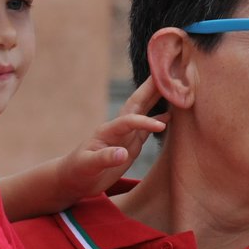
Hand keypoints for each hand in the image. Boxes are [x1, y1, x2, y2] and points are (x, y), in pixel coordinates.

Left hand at [50, 79, 166, 202]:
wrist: (74, 177)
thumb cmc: (78, 171)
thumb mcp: (87, 166)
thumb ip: (104, 158)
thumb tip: (123, 154)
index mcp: (107, 131)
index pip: (128, 120)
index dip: (144, 122)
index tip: (160, 127)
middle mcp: (118, 128)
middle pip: (138, 103)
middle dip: (152, 88)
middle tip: (169, 71)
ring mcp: (125, 135)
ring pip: (144, 111)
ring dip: (157, 98)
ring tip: (174, 86)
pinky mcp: (130, 144)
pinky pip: (147, 128)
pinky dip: (158, 120)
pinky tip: (170, 115)